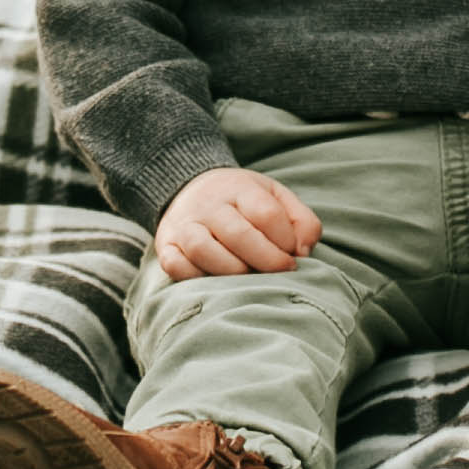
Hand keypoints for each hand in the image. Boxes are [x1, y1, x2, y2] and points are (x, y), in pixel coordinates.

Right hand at [156, 166, 322, 278]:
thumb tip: (303, 251)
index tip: (294, 254)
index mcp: (238, 188)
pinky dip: (195, 277)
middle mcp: (208, 204)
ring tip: (249, 278)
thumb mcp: (277, 198)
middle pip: (237, 234)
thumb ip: (302, 221)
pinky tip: (215, 281)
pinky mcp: (165, 244)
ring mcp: (183, 225)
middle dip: (267, 260)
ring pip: (202, 250)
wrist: (193, 189)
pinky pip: (175, 265)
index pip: (266, 213)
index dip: (286, 239)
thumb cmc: (244, 203)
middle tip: (282, 271)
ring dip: (232, 271)